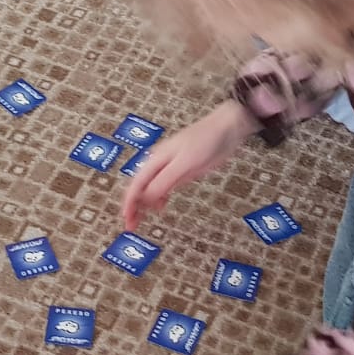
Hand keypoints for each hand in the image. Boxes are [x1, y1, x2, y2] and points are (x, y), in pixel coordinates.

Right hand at [121, 102, 257, 229]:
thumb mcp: (184, 163)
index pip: (136, 185)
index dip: (129, 203)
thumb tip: (147, 198)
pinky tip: (160, 207)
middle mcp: (159, 164)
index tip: (127, 219)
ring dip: (145, 205)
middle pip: (140, 188)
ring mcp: (170, 168)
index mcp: (155, 160)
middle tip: (132, 226)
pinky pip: (163, 188)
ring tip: (142, 221)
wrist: (226, 129)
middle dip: (133, 207)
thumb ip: (165, 180)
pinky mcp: (181, 172)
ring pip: (150, 189)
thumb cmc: (205, 140)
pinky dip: (158, 199)